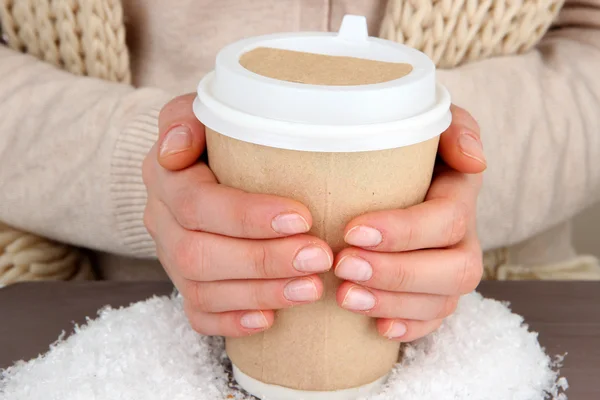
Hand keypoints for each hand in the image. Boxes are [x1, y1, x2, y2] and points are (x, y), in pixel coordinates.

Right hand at [143, 94, 332, 336]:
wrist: (201, 164)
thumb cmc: (217, 137)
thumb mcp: (204, 111)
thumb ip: (188, 117)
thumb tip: (176, 147)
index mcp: (166, 178)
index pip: (197, 203)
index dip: (247, 216)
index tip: (302, 218)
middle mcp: (163, 223)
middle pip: (199, 254)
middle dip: (263, 261)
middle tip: (318, 257)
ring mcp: (171, 259)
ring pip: (202, 291)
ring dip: (260, 293)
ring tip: (311, 288)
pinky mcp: (185, 285)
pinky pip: (198, 315)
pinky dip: (233, 322)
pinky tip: (271, 320)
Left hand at [334, 105, 485, 341]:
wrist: (392, 170)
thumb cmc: (406, 147)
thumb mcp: (431, 122)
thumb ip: (455, 127)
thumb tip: (474, 160)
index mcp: (460, 195)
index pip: (448, 219)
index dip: (405, 231)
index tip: (353, 230)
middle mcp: (464, 238)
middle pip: (454, 270)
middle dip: (396, 273)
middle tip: (343, 265)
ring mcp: (450, 271)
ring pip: (442, 302)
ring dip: (393, 304)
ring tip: (345, 296)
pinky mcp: (434, 294)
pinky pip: (434, 323)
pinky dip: (409, 329)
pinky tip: (377, 329)